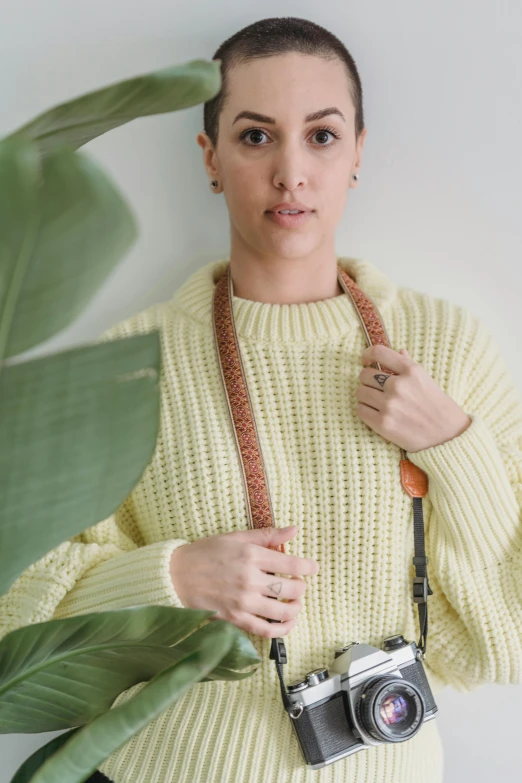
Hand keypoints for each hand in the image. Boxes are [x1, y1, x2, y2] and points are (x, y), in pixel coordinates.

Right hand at [169, 525, 319, 637]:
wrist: (176, 575)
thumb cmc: (205, 553)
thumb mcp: (235, 537)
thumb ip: (266, 535)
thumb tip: (293, 530)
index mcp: (251, 555)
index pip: (291, 563)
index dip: (307, 567)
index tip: (312, 568)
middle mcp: (250, 579)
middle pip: (291, 589)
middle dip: (300, 588)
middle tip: (298, 585)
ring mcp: (243, 601)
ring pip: (282, 611)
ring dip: (295, 609)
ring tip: (294, 604)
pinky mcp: (235, 619)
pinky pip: (265, 629)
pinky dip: (281, 630)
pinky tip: (286, 624)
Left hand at [356, 345, 471, 452]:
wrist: (447, 435)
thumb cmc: (437, 406)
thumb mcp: (426, 379)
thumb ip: (409, 365)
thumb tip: (399, 350)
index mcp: (411, 371)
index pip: (379, 352)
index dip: (367, 354)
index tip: (366, 361)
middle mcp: (398, 385)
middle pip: (364, 375)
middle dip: (367, 380)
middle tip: (374, 387)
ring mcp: (390, 405)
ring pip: (360, 392)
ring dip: (365, 396)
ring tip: (375, 401)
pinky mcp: (383, 423)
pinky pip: (360, 410)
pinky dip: (365, 410)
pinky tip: (375, 412)